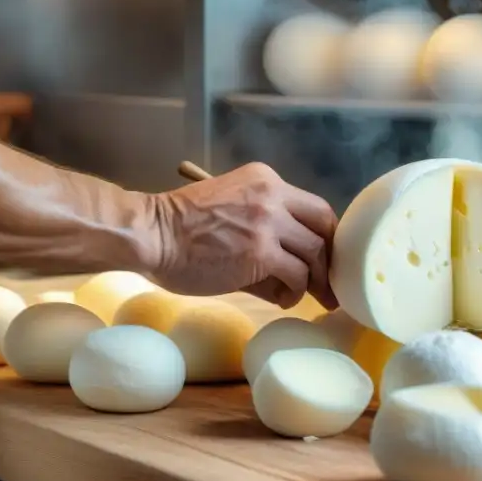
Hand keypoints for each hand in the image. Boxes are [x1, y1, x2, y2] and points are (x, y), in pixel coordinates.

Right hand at [149, 162, 337, 309]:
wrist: (150, 234)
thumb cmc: (180, 229)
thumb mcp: (231, 210)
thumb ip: (265, 230)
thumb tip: (293, 269)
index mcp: (265, 180)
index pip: (314, 207)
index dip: (324, 235)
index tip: (323, 257)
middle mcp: (273, 194)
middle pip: (324, 226)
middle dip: (330, 257)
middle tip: (329, 283)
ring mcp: (269, 222)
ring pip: (314, 252)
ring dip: (314, 280)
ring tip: (303, 295)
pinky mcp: (261, 252)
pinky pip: (297, 275)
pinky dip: (295, 292)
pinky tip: (284, 299)